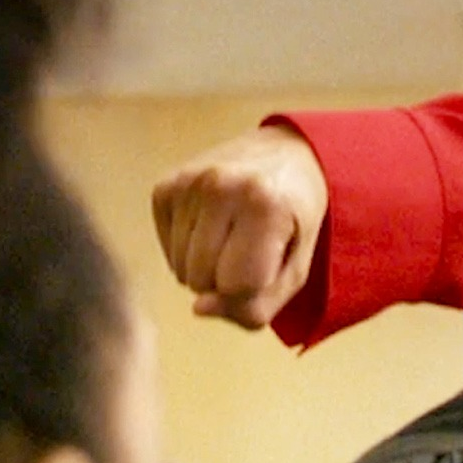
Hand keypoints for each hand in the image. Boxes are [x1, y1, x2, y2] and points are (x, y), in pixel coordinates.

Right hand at [153, 124, 328, 328]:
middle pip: (201, 281)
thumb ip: (257, 306)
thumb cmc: (295, 221)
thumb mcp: (296, 269)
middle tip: (252, 247)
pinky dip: (188, 251)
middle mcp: (220, 186)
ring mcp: (188, 182)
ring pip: (180, 271)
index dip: (253, 287)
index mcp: (264, 205)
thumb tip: (197, 309)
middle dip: (226, 280)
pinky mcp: (166, 186)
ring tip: (234, 234)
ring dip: (206, 267)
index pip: (236, 286)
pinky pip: (167, 252)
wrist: (286, 154)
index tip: (271, 260)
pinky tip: (212, 226)